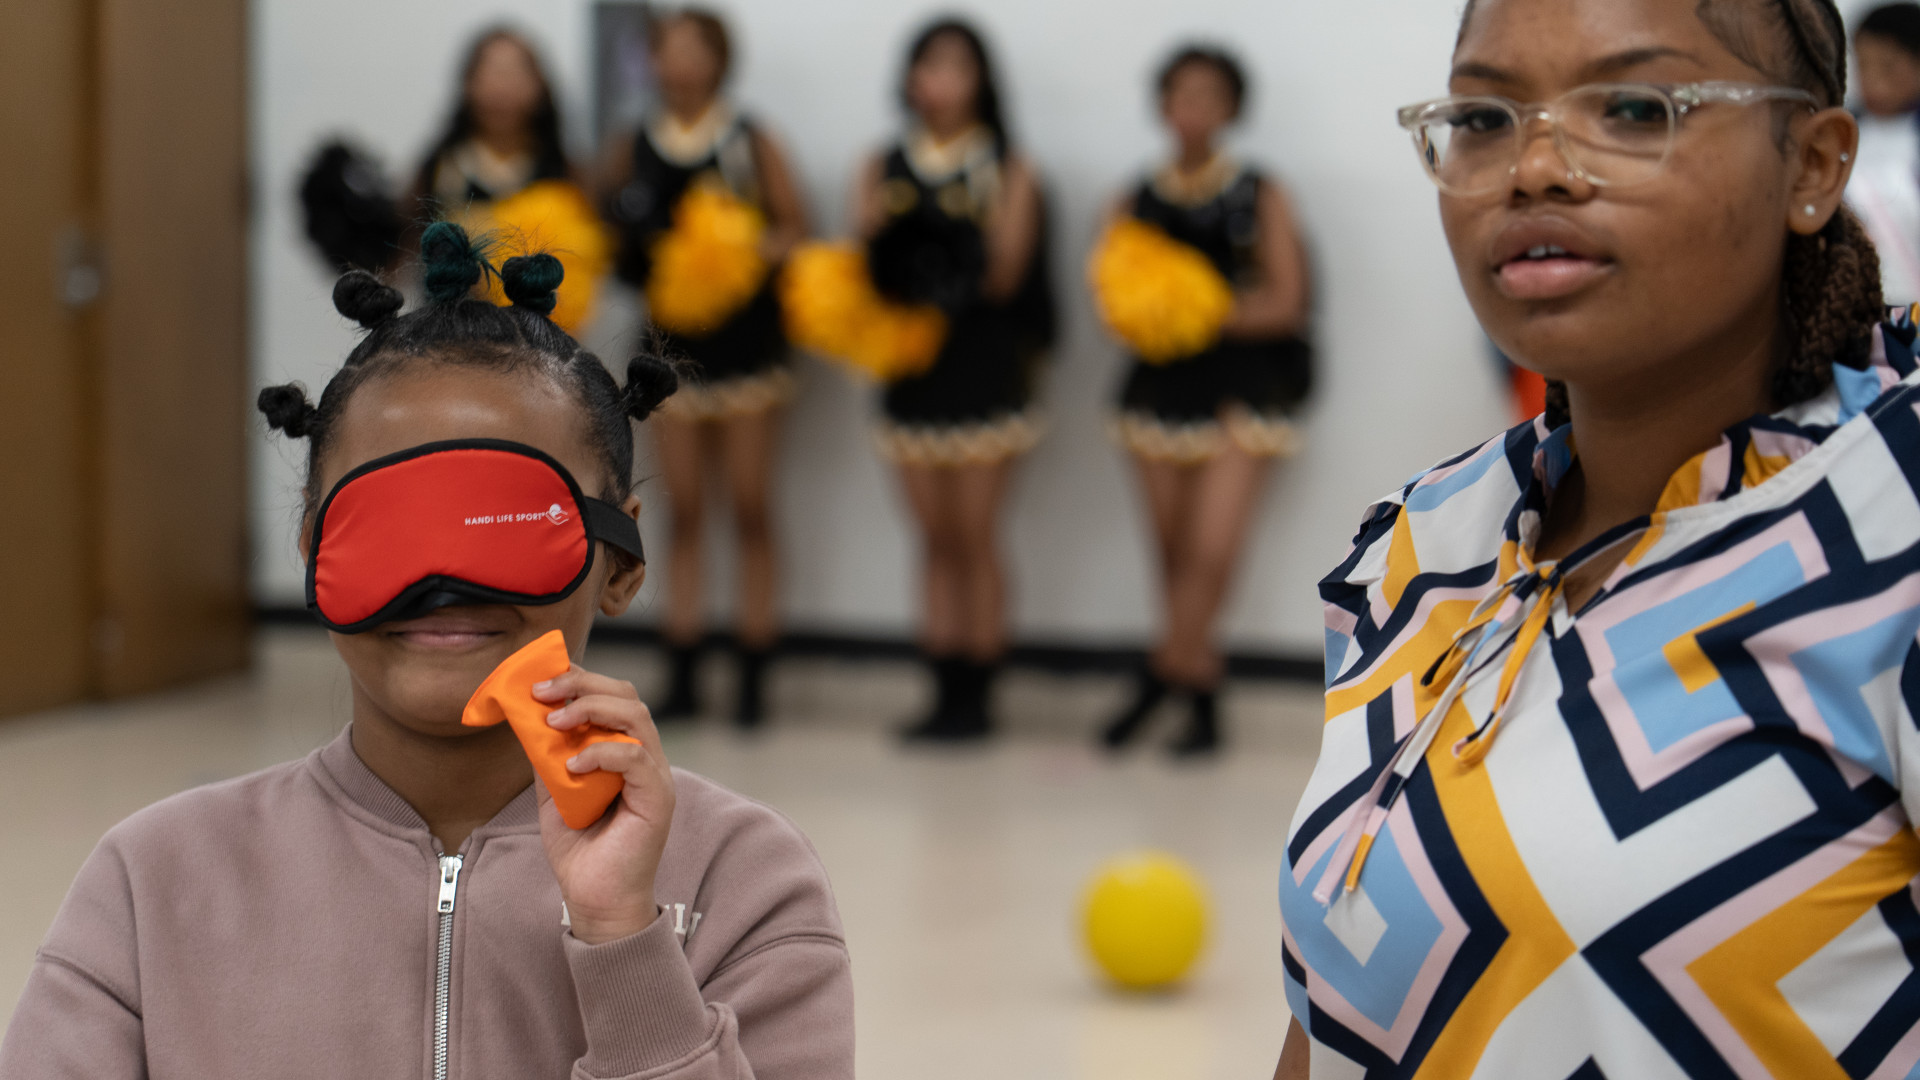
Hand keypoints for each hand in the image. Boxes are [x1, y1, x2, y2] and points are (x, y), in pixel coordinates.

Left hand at [531, 666, 676, 944]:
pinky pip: (636, 758)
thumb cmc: (579, 849)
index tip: (539, 680)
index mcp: (624, 750)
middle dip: (582, 684)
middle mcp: (646, 756)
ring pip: (636, 716)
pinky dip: (601, 753)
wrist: (595, 899)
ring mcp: (656, 776)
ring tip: (555, 721)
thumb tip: (527, 718)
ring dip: (591, 709)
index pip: (613, 696)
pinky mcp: (658, 798)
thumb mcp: (553, 793)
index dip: (579, 679)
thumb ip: (548, 756)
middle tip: (543, 692)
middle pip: (627, 696)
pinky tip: (572, 765)